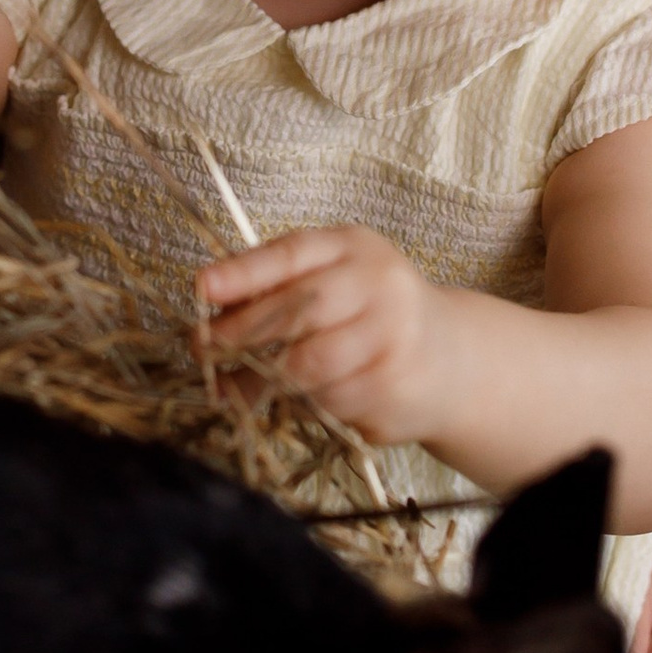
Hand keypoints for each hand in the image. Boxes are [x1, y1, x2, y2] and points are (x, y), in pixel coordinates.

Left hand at [197, 224, 447, 443]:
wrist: (450, 357)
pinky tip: (292, 401)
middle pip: (300, 309)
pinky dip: (300, 405)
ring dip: (262, 381)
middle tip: (202, 348)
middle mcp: (380, 285)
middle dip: (243, 332)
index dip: (244, 272)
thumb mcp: (332, 278)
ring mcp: (394, 336)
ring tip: (231, 388)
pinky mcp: (396, 386)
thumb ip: (278, 284)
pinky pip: (329, 401)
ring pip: (310, 365)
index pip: (294, 254)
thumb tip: (209, 306)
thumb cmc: (369, 312)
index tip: (201, 287)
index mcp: (354, 247)